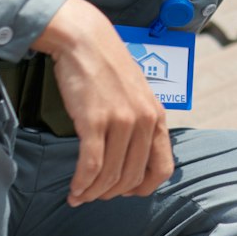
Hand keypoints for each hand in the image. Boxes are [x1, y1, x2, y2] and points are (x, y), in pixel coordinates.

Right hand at [33, 0, 174, 205]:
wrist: (84, 39)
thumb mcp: (136, 93)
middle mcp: (143, 121)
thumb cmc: (107, 65)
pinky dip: (81, 182)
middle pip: (132, 177)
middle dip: (112, 193)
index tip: (125, 192)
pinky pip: (90, 165)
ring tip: (79, 196)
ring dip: (93, 192)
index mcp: (157, 117)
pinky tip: (74, 189)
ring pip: (110, 175)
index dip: (143, 188)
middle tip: (95, 196)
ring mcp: (121, 121)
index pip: (162, 169)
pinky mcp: (94, 120)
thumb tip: (132, 154)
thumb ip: (140, 121)